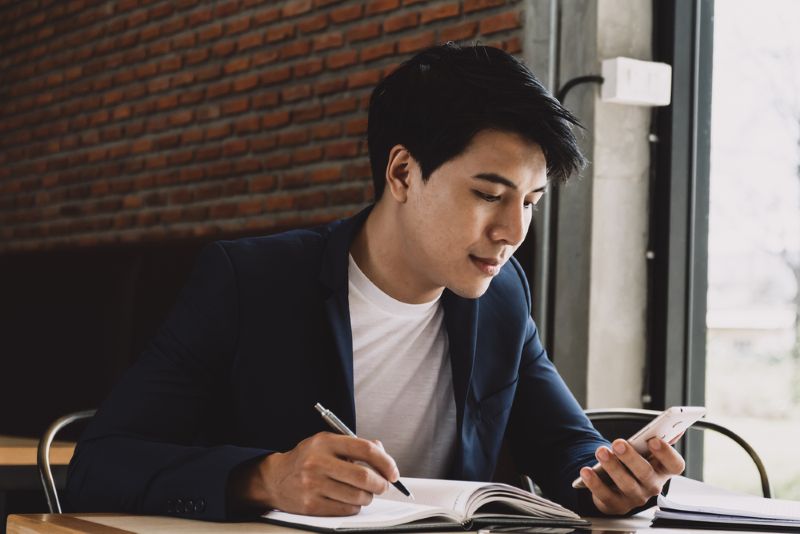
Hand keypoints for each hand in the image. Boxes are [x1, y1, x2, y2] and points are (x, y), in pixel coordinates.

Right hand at [228, 432, 398, 515]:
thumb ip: (356, 446)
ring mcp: (313, 485)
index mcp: (326, 442)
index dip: (386, 462)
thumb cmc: (308, 459)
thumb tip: (384, 456)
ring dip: (368, 497)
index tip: (393, 472)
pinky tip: (349, 499)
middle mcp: (318, 462)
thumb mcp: (328, 443)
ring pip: (358, 496)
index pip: (365, 449)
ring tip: (364, 492)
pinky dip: (355, 506)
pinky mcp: (311, 505)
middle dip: (381, 484)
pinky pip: (346, 509)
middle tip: (383, 485)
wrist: (275, 478)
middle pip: (364, 477)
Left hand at [579, 438, 685, 514]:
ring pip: (626, 485)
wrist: (617, 487)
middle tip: (618, 443)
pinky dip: (595, 483)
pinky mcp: (616, 505)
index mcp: (663, 470)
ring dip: (612, 467)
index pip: (674, 465)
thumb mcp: (644, 453)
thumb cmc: (634, 464)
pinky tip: (586, 471)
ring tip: (601, 452)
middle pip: (646, 474)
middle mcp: (652, 486)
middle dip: (631, 458)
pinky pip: (606, 495)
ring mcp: (635, 498)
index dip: (666, 453)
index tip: (653, 440)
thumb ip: (655, 441)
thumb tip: (673, 428)